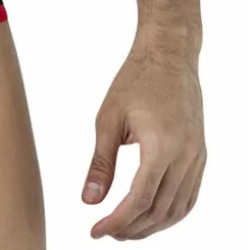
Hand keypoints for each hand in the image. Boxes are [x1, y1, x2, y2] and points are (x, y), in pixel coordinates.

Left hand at [82, 41, 205, 239]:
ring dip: (152, 225)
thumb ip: (101, 163)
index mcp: (161, 147)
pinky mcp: (200, 156)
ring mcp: (197, 158)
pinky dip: (171, 213)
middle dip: (132, 228)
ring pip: (177, 209)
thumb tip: (88, 200)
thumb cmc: (134, 82)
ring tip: (125, 229)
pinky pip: (189, 196)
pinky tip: (151, 215)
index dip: (117, 221)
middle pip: (160, 211)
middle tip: (106, 232)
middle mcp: (185, 158)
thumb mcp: (108, 119)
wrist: (168, 57)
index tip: (95, 231)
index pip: (139, 200)